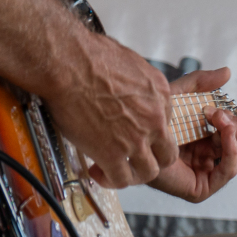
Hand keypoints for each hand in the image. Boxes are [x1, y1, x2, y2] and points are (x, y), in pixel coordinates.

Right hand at [44, 31, 175, 188]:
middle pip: (167, 153)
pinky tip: (99, 172)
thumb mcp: (133, 63)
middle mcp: (155, 119)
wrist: (69, 64)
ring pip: (149, 171)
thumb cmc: (92, 56)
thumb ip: (140, 83)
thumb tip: (133, 90)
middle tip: (135, 158)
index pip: (167, 122)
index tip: (134, 132)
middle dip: (153, 158)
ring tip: (119, 169)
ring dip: (134, 173)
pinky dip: (111, 180)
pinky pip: (121, 179)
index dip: (150, 131)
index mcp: (161, 95)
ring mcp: (136, 139)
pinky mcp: (112, 153)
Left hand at [147, 67, 236, 202]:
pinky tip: (223, 134)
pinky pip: (230, 170)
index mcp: (207, 143)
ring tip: (216, 122)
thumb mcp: (178, 96)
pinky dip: (232, 150)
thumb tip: (227, 71)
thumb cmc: (146, 122)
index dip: (234, 120)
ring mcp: (207, 176)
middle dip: (236, 125)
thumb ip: (201, 83)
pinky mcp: (201, 189)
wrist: (128, 139)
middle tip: (215, 114)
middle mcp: (210, 160)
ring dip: (234, 134)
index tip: (214, 109)